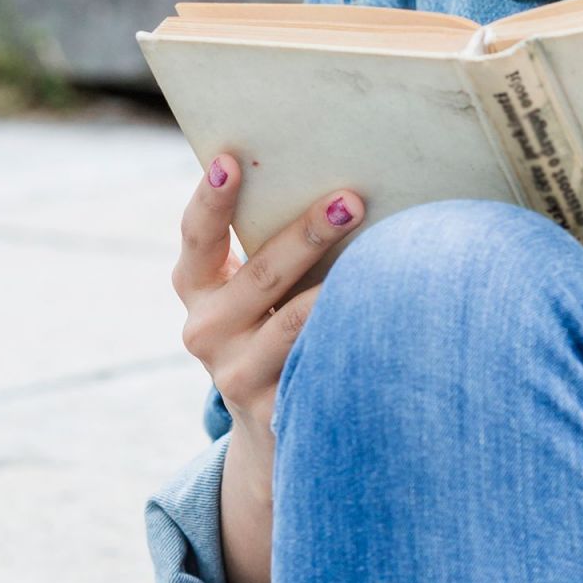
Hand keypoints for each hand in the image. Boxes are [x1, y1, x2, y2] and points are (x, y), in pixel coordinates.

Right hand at [171, 153, 365, 463]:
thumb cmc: (272, 323)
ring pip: (293, 322)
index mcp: (197, 287)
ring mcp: (235, 374)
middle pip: (261, 275)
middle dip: (307, 234)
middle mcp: (205, 330)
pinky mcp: (273, 409)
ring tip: (382, 257)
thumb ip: (271, 245)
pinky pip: (319, 364)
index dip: (211, 199)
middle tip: (350, 200)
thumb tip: (338, 184)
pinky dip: (348, 337)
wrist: (266, 423)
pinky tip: (385, 317)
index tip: (231, 159)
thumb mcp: (254, 288)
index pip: (198, 237)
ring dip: (337, 288)